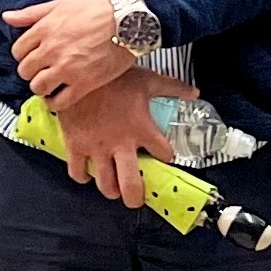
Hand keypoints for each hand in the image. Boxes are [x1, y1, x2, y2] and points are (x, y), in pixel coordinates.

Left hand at [7, 0, 138, 108]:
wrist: (129, 23)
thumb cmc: (97, 10)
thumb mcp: (61, 4)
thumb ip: (31, 13)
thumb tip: (6, 17)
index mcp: (45, 29)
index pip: (18, 51)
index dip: (25, 55)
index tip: (34, 56)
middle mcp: (52, 50)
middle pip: (25, 71)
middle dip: (31, 71)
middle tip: (43, 69)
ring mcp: (67, 68)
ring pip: (38, 87)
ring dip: (41, 87)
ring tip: (51, 82)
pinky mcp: (83, 84)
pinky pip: (58, 102)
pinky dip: (54, 102)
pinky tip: (58, 95)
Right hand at [52, 70, 172, 207]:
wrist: (78, 71)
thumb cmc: (114, 76)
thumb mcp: (147, 80)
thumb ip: (173, 88)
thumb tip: (195, 93)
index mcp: (142, 129)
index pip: (163, 154)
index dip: (166, 156)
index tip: (163, 154)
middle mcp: (121, 144)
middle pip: (130, 184)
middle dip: (135, 197)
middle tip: (135, 199)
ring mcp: (97, 147)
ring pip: (105, 184)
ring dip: (111, 190)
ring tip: (113, 189)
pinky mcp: (76, 145)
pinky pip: (77, 171)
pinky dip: (82, 176)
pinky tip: (87, 173)